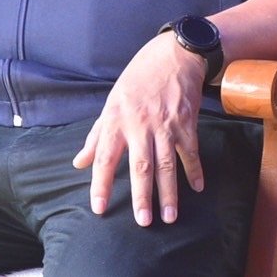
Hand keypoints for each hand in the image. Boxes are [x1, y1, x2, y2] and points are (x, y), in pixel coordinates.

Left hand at [73, 32, 207, 224]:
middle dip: (142, 196)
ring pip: (166, 164)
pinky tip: (197, 188)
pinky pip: (190, 151)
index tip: (99, 208)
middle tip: (143, 222)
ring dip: (169, 192)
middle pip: (140, 166)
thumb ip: (96, 135)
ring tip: (170, 216)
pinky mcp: (186, 121)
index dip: (100, 184)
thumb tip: (79, 162)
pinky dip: (194, 170)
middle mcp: (140, 124)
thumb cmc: (138, 78)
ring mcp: (165, 124)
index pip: (104, 158)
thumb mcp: (112, 102)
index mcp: (116, 120)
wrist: (173, 54)